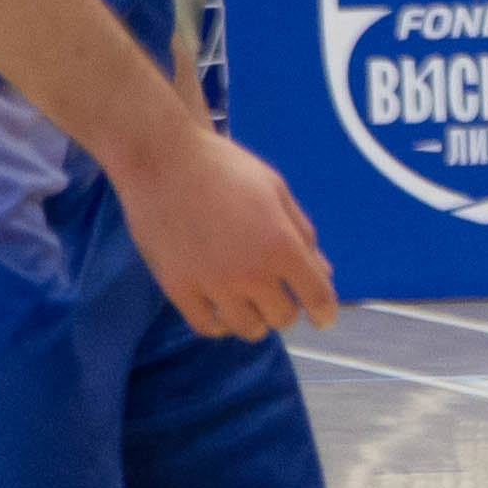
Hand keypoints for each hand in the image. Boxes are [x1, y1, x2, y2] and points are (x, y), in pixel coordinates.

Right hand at [111, 124, 339, 339]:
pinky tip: (221, 309)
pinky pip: (207, 326)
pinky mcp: (178, 289)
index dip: (324, 313)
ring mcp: (212, 285)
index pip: (316, 297)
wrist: (163, 160)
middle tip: (277, 293)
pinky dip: (220, 323)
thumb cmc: (225, 168)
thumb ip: (302, 234)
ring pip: (247, 328)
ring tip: (249, 301)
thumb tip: (323, 273)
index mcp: (281, 245)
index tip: (322, 318)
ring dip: (255, 318)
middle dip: (287, 307)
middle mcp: (250, 272)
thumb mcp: (277, 191)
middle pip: (283, 318)